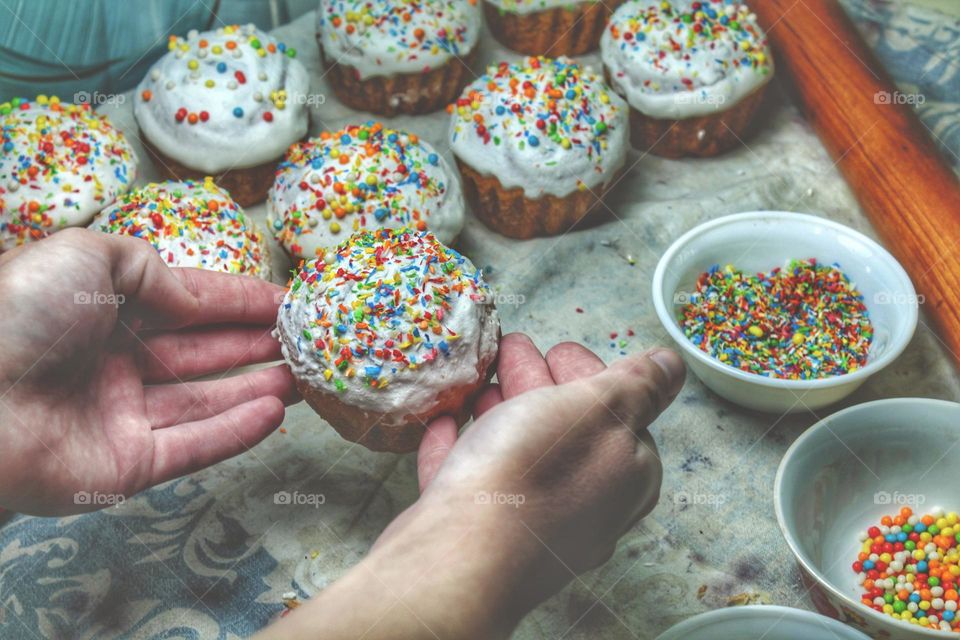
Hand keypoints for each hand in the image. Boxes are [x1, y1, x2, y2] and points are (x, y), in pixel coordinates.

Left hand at [0, 229, 297, 515]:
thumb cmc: (21, 314)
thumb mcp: (87, 257)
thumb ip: (151, 268)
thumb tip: (196, 298)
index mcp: (104, 310)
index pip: (189, 304)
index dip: (239, 301)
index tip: (288, 301)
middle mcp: (116, 362)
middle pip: (203, 354)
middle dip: (255, 345)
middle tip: (305, 341)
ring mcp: (122, 418)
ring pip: (205, 402)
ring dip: (256, 389)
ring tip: (303, 378)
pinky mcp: (125, 468)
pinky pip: (192, 447)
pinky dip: (236, 432)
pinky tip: (275, 413)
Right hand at [259, 334, 683, 639]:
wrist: (460, 554)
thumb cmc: (534, 472)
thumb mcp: (597, 408)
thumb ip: (638, 384)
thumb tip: (672, 364)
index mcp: (628, 474)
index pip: (620, 412)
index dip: (589, 374)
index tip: (557, 351)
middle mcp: (589, 505)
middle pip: (568, 430)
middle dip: (541, 386)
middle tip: (512, 352)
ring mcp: (533, 525)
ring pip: (520, 454)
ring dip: (501, 412)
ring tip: (479, 382)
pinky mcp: (481, 535)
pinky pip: (475, 480)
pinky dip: (462, 446)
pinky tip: (446, 423)